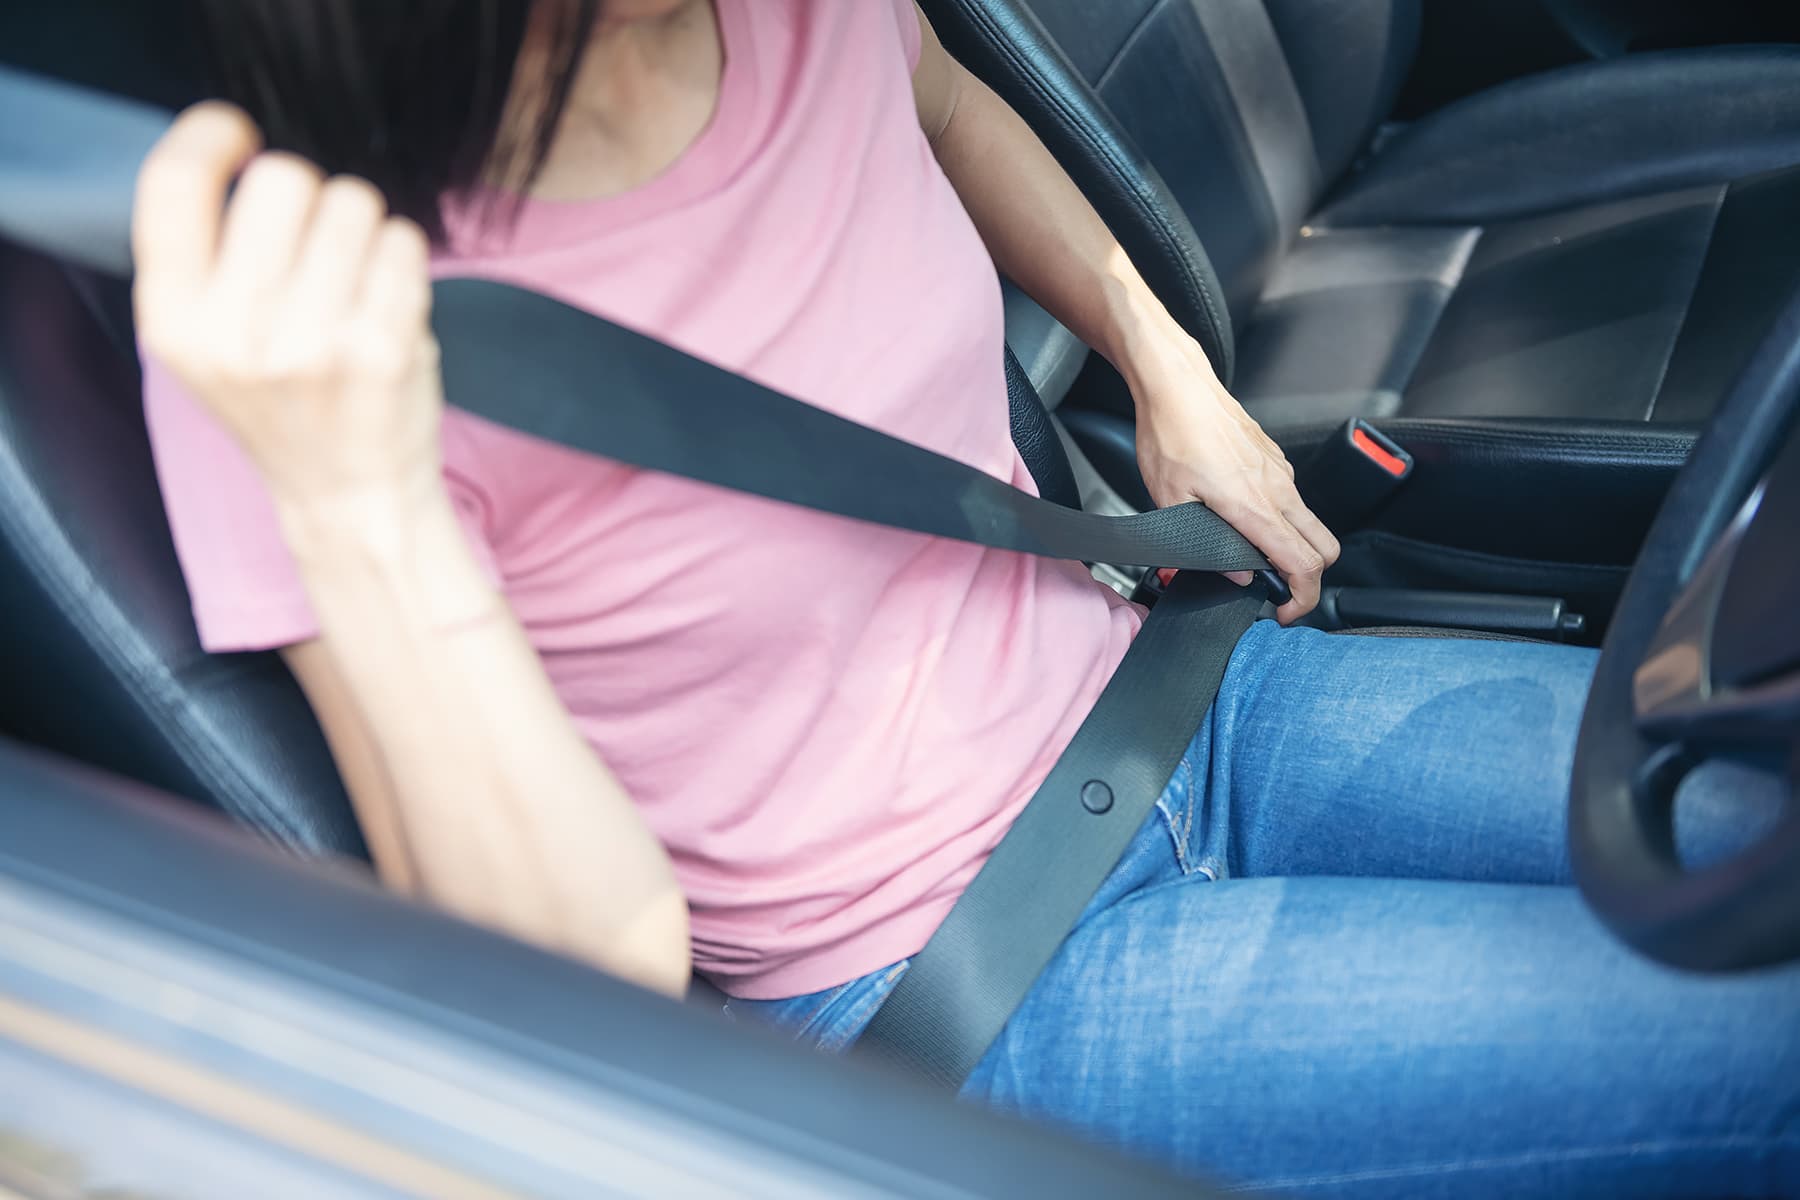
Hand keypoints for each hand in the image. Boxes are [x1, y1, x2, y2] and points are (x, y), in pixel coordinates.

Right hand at [132, 103, 442, 518]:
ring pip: (352, 202)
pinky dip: (403, 260)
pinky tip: (389, 306)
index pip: (173, 181)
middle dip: (311, 197)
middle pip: (282, 178)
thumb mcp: (211, 338)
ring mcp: (309, 341)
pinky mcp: (380, 348)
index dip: (211, 137)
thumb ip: (210, 253)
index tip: (241, 138)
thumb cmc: (287, 403)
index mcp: (173, 319)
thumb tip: (246, 153)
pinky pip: (403, 242)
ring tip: (355, 289)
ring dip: (364, 230)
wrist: (350, 496)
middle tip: (320, 252)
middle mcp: (232, 331)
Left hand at [1127, 331, 1338, 622]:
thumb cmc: (1169, 434)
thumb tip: (1236, 574)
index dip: (1301, 599)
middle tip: (1278, 593)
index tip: (1283, 612)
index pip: (1302, 564)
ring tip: (1255, 559)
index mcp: (1255, 506)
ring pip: (1311, 523)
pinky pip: (1293, 500)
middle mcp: (1277, 489)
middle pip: (1325, 547)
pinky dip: (1283, 521)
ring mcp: (1280, 472)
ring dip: (1295, 548)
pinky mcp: (1274, 460)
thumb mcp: (1170, 501)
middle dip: (1310, 578)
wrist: (1177, 385)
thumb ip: (1204, 546)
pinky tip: (1246, 521)